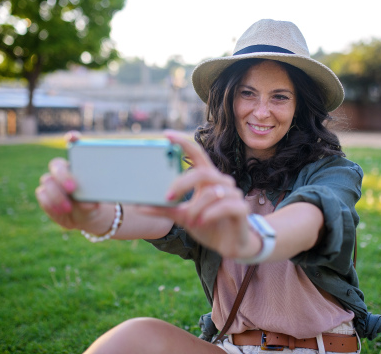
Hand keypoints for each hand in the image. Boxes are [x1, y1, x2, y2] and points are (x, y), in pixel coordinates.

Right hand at [35, 131, 110, 234]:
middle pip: (56, 165)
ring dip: (57, 195)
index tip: (73, 138)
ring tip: (68, 208)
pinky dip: (51, 204)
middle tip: (73, 188)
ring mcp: (52, 182)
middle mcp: (64, 170)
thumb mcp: (98, 200)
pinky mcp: (45, 194)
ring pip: (47, 181)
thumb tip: (87, 202)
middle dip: (63, 175)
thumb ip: (93, 199)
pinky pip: (42, 195)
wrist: (87, 216)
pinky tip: (61, 211)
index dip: (72, 139)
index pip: (74, 145)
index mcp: (79, 164)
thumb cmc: (94, 201)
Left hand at [142, 130, 259, 259]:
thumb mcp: (182, 216)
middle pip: (202, 172)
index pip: (197, 153)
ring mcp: (234, 194)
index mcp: (207, 178)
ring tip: (190, 221)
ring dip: (196, 208)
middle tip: (168, 198)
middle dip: (183, 184)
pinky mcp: (241, 209)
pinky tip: (202, 222)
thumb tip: (139, 206)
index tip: (166, 135)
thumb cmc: (206, 225)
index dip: (183, 142)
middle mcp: (222, 182)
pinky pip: (225, 206)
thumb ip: (165, 209)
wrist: (229, 245)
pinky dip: (210, 214)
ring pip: (212, 193)